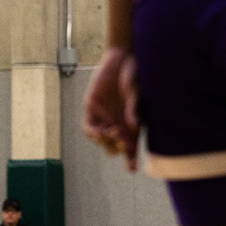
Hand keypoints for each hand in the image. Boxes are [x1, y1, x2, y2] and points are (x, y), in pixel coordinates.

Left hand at [83, 47, 140, 170]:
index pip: (131, 147)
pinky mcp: (91, 108)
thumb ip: (134, 108)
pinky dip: (93, 133)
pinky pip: (88, 128)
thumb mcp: (137, 92)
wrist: (122, 57)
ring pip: (102, 140)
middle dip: (118, 147)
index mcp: (132, 124)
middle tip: (122, 137)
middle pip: (116, 147)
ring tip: (111, 132)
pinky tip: (98, 132)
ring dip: (106, 141)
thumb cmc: (135, 74)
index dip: (131, 159)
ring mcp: (104, 117)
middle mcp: (118, 123)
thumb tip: (134, 125)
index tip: (131, 169)